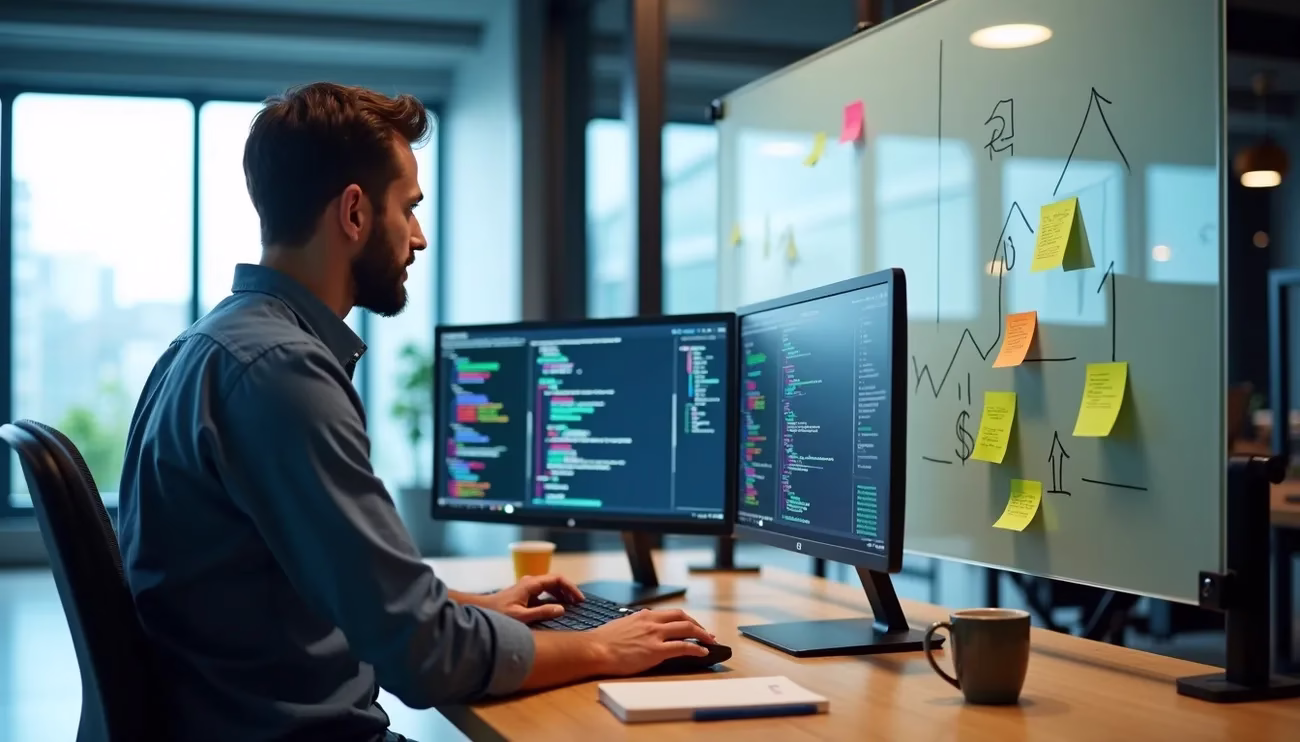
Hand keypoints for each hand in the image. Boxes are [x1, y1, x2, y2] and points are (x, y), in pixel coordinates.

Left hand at [482, 574, 584, 623]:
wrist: (481, 611)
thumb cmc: (499, 614)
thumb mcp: (522, 616)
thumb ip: (542, 612)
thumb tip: (562, 609)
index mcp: (531, 584)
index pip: (557, 579)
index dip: (571, 588)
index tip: (580, 600)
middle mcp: (530, 583)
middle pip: (555, 582)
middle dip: (568, 591)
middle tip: (579, 604)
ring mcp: (527, 588)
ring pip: (550, 587)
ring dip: (562, 595)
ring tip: (572, 606)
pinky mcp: (525, 596)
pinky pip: (544, 594)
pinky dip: (554, 599)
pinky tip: (557, 609)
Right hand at [588, 608, 715, 675]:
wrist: (595, 650)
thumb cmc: (603, 641)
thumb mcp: (623, 625)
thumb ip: (637, 625)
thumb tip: (643, 628)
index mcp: (644, 615)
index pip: (671, 613)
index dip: (686, 619)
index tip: (693, 625)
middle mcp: (652, 622)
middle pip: (683, 617)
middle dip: (698, 624)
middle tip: (706, 633)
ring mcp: (655, 635)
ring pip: (687, 629)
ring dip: (702, 635)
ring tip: (710, 642)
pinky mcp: (656, 651)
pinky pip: (683, 647)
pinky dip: (696, 648)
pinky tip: (703, 652)